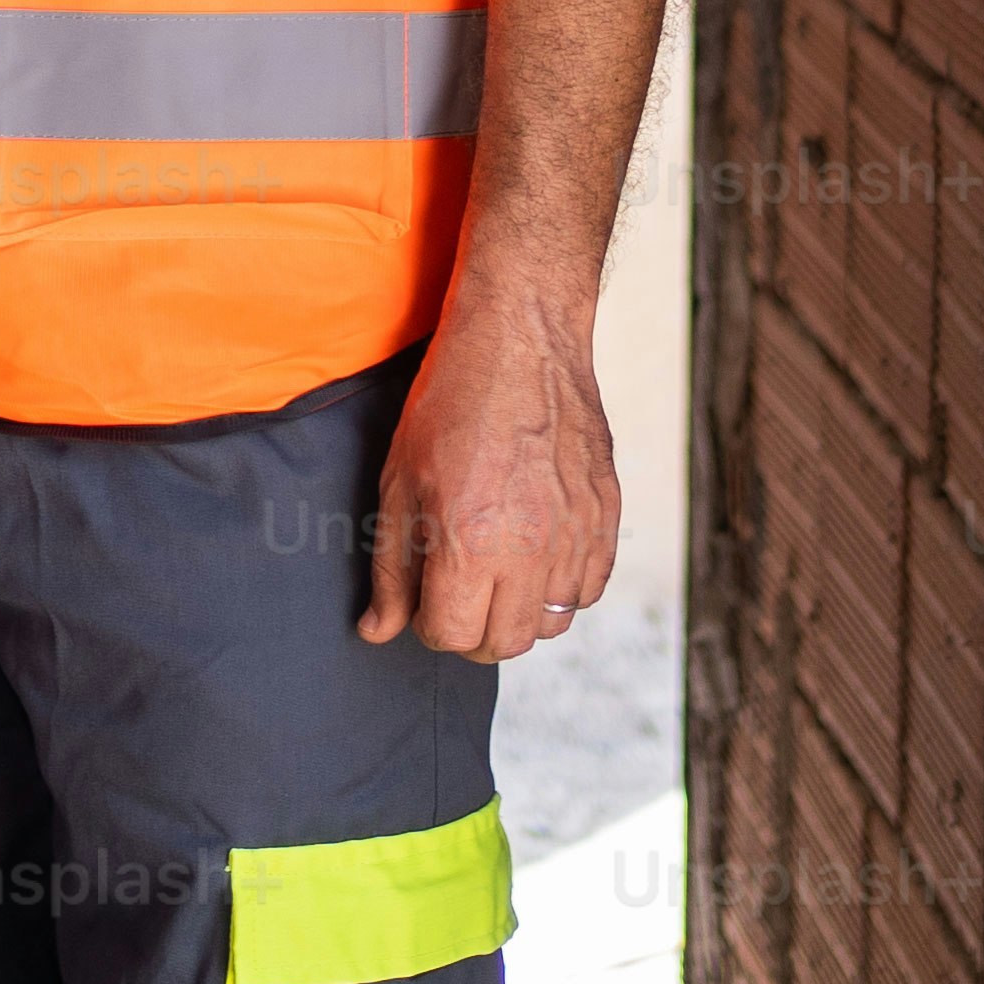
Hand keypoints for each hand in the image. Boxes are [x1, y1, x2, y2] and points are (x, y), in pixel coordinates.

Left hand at [360, 303, 616, 661]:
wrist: (520, 341)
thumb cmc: (451, 403)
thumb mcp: (400, 483)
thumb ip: (390, 568)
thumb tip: (377, 632)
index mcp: (470, 544)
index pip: (452, 636)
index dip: (430, 622)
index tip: (425, 594)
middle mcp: (531, 550)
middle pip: (505, 643)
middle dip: (473, 630)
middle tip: (458, 591)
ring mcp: (576, 535)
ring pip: (552, 624)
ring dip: (519, 611)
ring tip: (497, 569)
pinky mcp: (606, 517)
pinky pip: (589, 590)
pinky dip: (562, 588)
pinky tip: (536, 553)